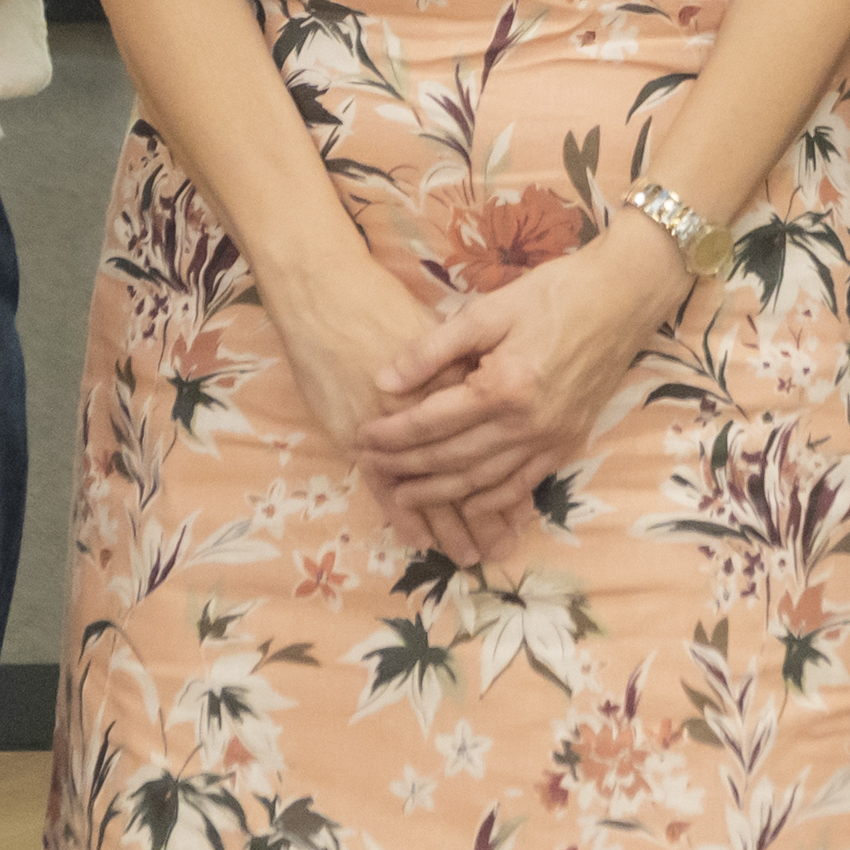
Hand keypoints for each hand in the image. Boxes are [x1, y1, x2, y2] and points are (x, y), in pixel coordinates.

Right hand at [260, 248, 493, 569]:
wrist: (328, 295)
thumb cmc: (385, 306)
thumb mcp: (449, 327)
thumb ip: (473, 370)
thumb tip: (500, 398)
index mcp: (461, 388)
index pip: (490, 448)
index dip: (507, 482)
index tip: (522, 515)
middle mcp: (432, 416)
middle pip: (467, 475)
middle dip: (485, 516)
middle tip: (502, 548)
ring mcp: (393, 430)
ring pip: (430, 487)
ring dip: (450, 523)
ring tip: (470, 554)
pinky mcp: (356, 434)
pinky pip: (385, 486)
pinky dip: (402, 512)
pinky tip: (416, 536)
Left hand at [360, 223, 686, 543]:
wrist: (624, 297)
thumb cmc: (555, 293)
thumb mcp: (489, 309)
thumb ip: (434, 348)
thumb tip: (385, 381)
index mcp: (503, 387)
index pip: (432, 423)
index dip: (392, 434)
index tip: (362, 437)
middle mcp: (527, 423)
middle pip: (452, 458)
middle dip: (406, 467)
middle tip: (371, 469)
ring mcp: (551, 439)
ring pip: (483, 481)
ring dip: (440, 493)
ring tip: (404, 496)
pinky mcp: (569, 443)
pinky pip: (523, 485)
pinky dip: (491, 501)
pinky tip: (467, 506)